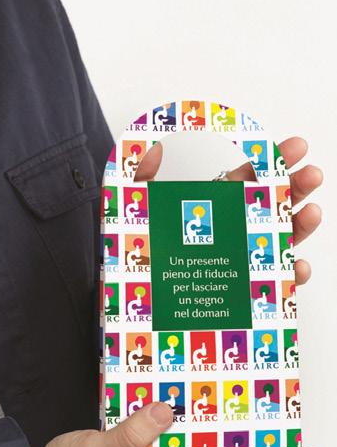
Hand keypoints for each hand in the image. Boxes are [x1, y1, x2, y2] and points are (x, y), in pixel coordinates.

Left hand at [134, 135, 321, 285]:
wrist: (134, 299)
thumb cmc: (139, 252)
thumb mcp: (137, 210)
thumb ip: (144, 179)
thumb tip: (152, 149)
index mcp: (211, 205)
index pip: (248, 177)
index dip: (274, 161)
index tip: (297, 147)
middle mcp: (231, 230)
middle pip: (272, 205)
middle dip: (296, 187)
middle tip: (312, 175)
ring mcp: (240, 260)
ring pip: (279, 241)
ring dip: (300, 226)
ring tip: (312, 213)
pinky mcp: (242, 293)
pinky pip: (272, 285)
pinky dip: (290, 277)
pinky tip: (299, 267)